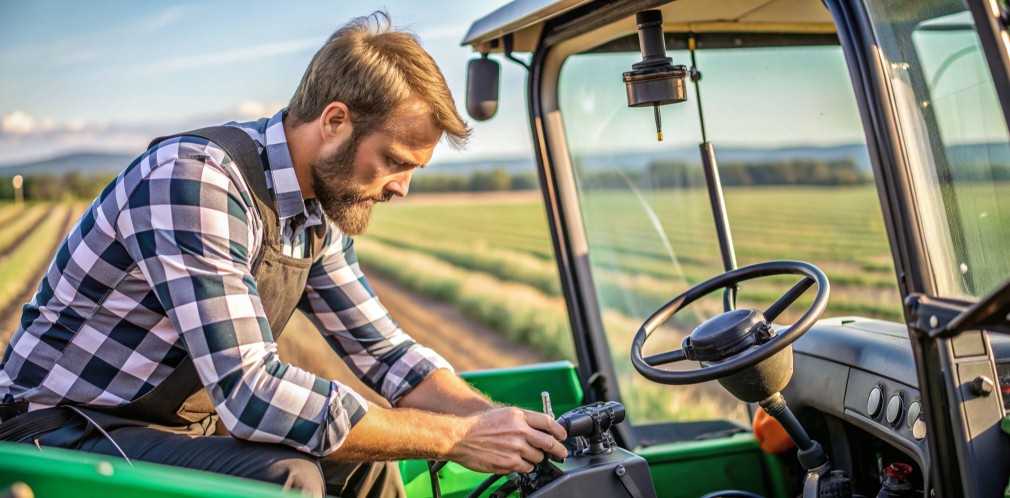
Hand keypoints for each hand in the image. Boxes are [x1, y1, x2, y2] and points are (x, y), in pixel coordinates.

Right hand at [447, 407, 567, 473]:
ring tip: (527, 455)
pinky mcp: (510, 463)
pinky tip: (518, 462)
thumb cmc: (478, 425)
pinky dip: (525, 466)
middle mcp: (519, 431)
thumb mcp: (502, 413)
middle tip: (561, 452)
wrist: (460, 437)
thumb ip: (522, 419)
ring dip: (536, 458)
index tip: (563, 435)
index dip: (559, 430)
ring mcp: (515, 448)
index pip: (548, 422)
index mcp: (518, 416)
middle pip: (549, 442)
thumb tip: (539, 427)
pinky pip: (527, 467)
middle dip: (558, 449)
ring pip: (538, 457)